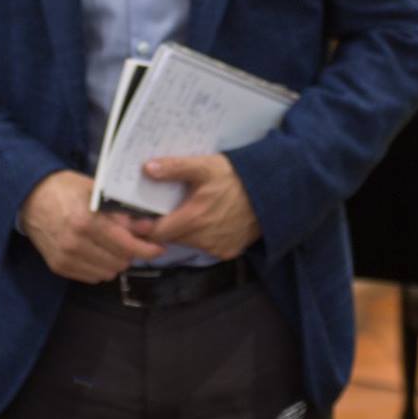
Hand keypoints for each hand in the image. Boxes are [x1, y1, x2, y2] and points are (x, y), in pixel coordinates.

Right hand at [18, 170, 163, 282]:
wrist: (29, 198)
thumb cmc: (65, 189)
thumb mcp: (95, 192)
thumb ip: (122, 213)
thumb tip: (148, 227)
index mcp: (86, 221)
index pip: (126, 245)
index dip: (147, 249)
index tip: (158, 248)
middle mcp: (75, 243)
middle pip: (120, 262)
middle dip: (130, 253)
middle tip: (131, 241)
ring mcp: (66, 257)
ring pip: (107, 273)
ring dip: (115, 262)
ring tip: (112, 246)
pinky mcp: (58, 266)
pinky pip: (91, 277)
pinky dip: (100, 267)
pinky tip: (96, 252)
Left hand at [141, 154, 259, 258]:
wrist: (274, 192)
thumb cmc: (236, 177)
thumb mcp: (205, 166)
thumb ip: (175, 168)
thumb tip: (146, 169)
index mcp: (193, 219)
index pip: (156, 233)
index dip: (146, 225)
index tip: (143, 215)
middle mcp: (203, 240)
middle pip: (171, 239)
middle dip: (166, 226)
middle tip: (170, 208)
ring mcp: (217, 248)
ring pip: (188, 243)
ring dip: (185, 231)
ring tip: (192, 211)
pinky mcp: (228, 252)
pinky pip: (206, 247)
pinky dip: (204, 237)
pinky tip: (211, 220)